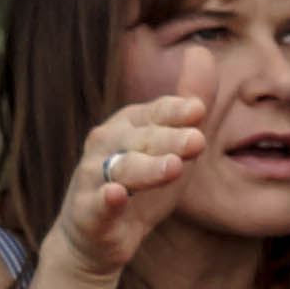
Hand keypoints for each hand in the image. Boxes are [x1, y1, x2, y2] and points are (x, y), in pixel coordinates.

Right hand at [48, 93, 208, 283]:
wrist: (95, 237)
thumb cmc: (139, 184)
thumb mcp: (171, 145)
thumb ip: (187, 106)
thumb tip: (201, 51)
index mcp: (128, 126)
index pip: (154, 113)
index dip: (174, 111)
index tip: (199, 110)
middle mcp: (106, 146)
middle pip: (141, 139)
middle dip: (169, 138)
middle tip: (198, 141)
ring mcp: (93, 178)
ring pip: (121, 169)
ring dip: (147, 168)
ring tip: (174, 166)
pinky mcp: (88, 213)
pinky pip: (96, 203)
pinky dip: (106, 199)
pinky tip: (117, 194)